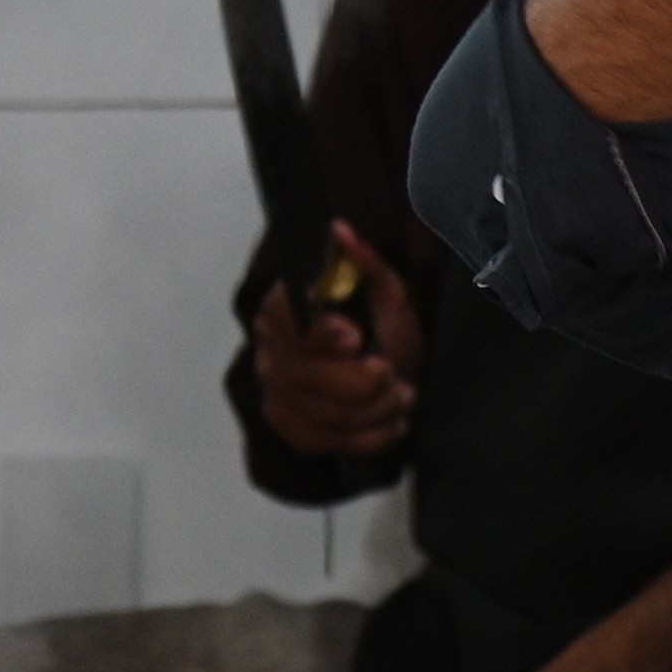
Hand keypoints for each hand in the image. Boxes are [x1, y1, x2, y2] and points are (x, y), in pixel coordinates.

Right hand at [243, 223, 422, 457]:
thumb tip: (340, 230)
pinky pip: (319, 441)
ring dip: (371, 411)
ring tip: (403, 397)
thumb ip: (366, 261)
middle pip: (306, 377)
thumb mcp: (386, 291)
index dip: (321, 335)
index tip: (357, 338)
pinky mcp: (289, 425)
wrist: (388, 364)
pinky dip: (364, 439)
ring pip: (319, 414)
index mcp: (282, 309)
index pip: (288, 325)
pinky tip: (392, 425)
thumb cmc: (384, 325)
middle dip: (362, 383)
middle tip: (395, 375)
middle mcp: (269, 349)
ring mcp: (274, 391)